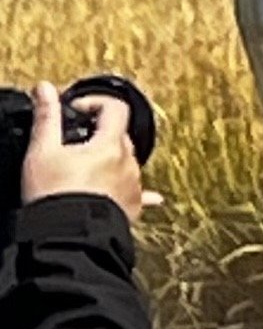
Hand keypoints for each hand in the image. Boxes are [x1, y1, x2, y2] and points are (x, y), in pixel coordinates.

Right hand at [23, 83, 142, 209]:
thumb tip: (45, 90)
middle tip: (73, 141)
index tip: (74, 111)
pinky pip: (138, 193)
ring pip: (126, 163)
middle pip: (120, 136)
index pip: (115, 108)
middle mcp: (129, 164)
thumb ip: (46, 117)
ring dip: (110, 160)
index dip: (94, 103)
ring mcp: (133, 187)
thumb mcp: (42, 152)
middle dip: (98, 133)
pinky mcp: (132, 208)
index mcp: (111, 145)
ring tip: (84, 169)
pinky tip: (153, 197)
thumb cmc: (55, 196)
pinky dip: (132, 189)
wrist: (68, 238)